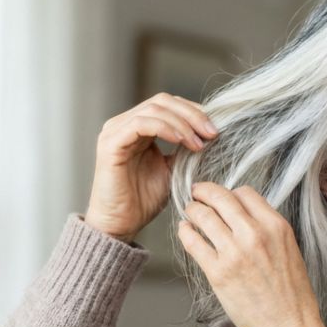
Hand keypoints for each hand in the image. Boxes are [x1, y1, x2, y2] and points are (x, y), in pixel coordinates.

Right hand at [84, 93, 217, 241]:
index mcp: (137, 127)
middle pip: (163, 101)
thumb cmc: (142, 201)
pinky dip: (164, 128)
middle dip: (192, 114)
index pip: (168, 104)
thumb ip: (185, 150)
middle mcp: (123, 123)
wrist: (121, 224)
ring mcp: (115, 131)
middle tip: (212, 132)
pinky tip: (181, 141)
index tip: (215, 129)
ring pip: (154, 109)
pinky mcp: (111, 143)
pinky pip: (140, 124)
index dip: (194, 111)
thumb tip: (210, 135)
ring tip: (199, 143)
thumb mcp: (172, 170)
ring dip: (182, 123)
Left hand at [176, 182, 326, 326]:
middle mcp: (255, 234)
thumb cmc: (291, 294)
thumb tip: (242, 215)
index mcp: (276, 226)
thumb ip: (267, 229)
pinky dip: (185, 232)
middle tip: (197, 193)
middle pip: (220, 197)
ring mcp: (234, 252)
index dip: (229, 193)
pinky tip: (185, 231)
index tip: (221, 197)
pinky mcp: (218, 272)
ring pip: (203, 215)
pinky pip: (193, 242)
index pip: (245, 192)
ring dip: (192, 210)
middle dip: (204, 191)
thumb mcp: (288, 249)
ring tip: (190, 212)